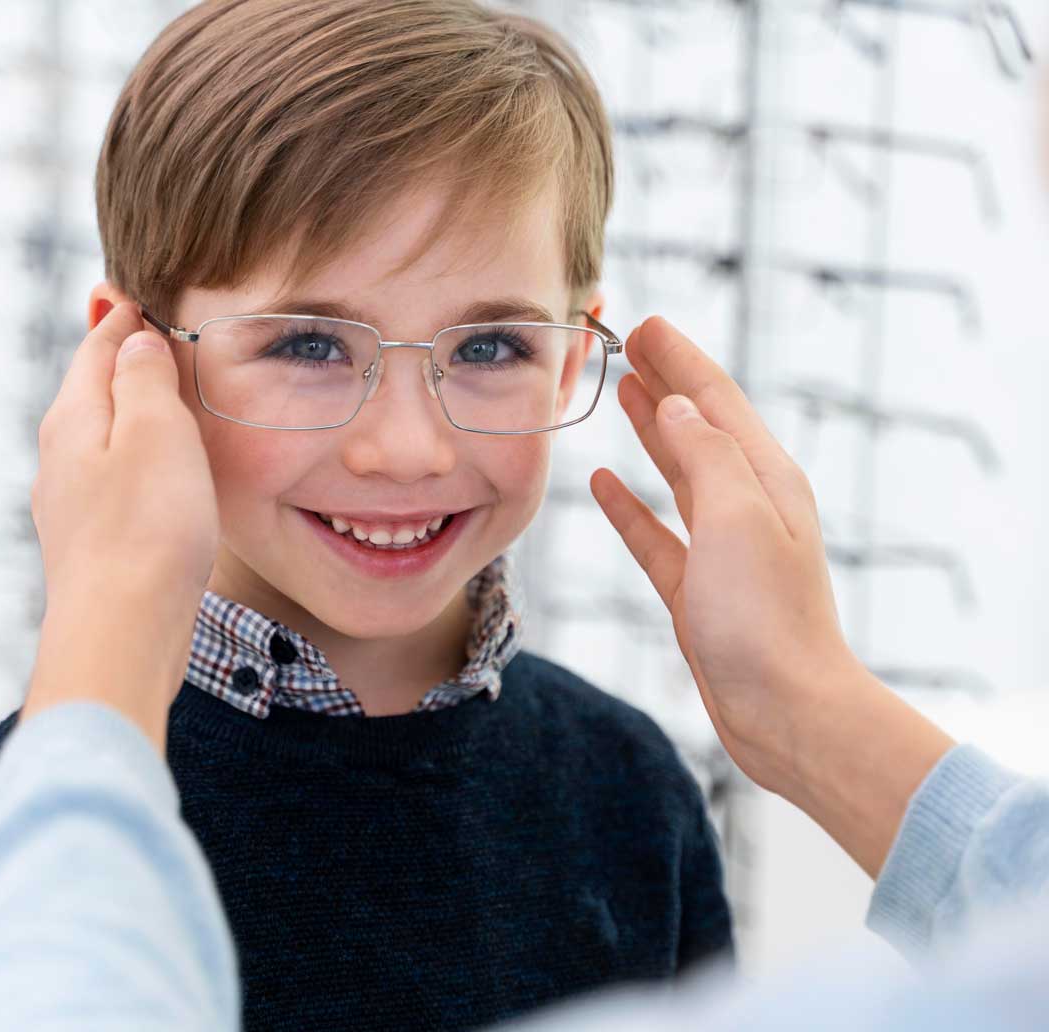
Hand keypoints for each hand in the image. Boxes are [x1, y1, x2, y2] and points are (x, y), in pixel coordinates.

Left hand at [23, 302, 218, 748]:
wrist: (124, 630)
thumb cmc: (148, 530)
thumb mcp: (155, 432)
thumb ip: (143, 378)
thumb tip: (132, 338)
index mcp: (73, 418)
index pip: (96, 346)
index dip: (124, 317)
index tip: (145, 292)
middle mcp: (60, 456)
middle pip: (93, 390)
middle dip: (125, 360)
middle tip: (158, 333)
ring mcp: (72, 502)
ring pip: (103, 437)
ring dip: (134, 413)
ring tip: (166, 397)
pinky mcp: (94, 540)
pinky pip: (115, 479)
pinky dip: (138, 459)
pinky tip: (159, 473)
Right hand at [590, 317, 952, 874]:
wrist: (784, 712)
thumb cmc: (767, 619)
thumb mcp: (739, 519)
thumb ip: (707, 456)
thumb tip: (678, 409)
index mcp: (766, 480)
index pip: (717, 401)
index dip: (682, 359)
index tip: (645, 325)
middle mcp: (746, 506)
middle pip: (699, 428)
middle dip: (667, 383)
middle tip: (629, 345)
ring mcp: (720, 548)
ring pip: (678, 473)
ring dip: (652, 432)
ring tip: (624, 394)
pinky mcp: (696, 588)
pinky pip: (656, 532)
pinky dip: (630, 505)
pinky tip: (604, 485)